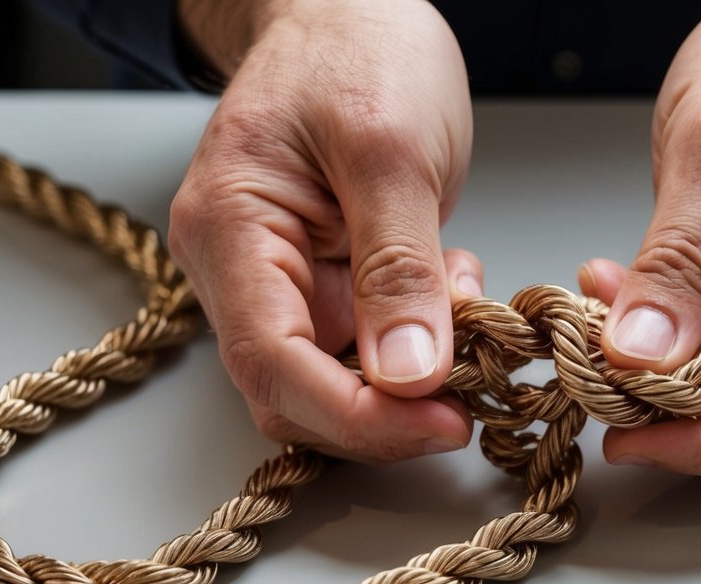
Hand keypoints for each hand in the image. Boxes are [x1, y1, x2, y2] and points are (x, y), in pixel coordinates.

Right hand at [169, 0, 477, 461]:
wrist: (354, 9)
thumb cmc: (360, 51)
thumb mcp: (393, 152)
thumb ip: (399, 267)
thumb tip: (408, 376)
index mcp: (230, 232)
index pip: (273, 366)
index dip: (358, 416)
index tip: (442, 425)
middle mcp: (241, 269)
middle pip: (296, 392)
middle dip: (386, 411)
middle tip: (469, 398)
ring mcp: (283, 278)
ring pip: (336, 380)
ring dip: (411, 377)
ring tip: (471, 321)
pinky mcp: (325, 279)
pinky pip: (366, 344)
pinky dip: (420, 340)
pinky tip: (454, 291)